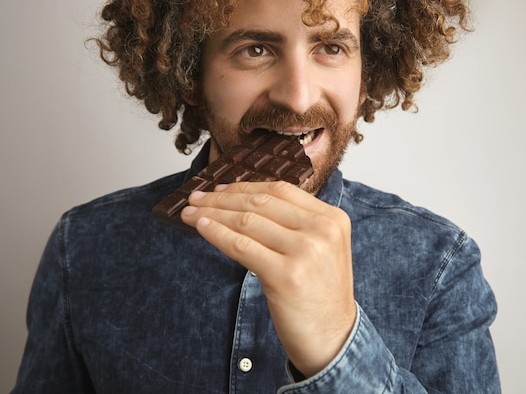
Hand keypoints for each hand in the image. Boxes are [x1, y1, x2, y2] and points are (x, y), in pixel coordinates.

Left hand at [181, 181, 356, 376]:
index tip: (220, 189)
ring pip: (247, 221)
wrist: (333, 339)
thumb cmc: (320, 296)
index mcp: (332, 219)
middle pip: (261, 202)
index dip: (245, 186)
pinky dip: (216, 233)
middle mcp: (322, 230)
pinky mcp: (285, 275)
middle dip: (222, 198)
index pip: (281, 190)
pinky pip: (241, 245)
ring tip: (191, 213)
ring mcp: (305, 252)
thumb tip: (248, 202)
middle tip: (196, 198)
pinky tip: (201, 228)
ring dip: (213, 214)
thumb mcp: (321, 249)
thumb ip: (297, 224)